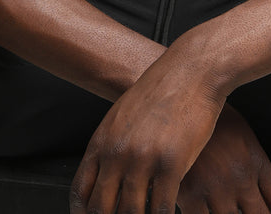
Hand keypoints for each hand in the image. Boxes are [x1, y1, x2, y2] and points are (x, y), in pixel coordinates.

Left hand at [70, 50, 224, 213]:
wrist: (191, 71)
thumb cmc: (161, 89)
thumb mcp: (124, 114)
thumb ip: (112, 144)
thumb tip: (106, 172)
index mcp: (102, 141)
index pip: (80, 191)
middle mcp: (117, 153)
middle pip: (101, 208)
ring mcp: (143, 159)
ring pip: (131, 212)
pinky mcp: (171, 164)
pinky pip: (160, 208)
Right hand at [177, 104, 270, 213]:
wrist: (182, 97)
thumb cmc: (210, 115)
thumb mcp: (241, 133)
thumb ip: (255, 164)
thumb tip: (263, 192)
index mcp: (255, 161)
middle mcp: (240, 177)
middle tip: (251, 211)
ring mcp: (216, 187)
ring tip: (224, 207)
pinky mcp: (190, 194)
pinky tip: (202, 210)